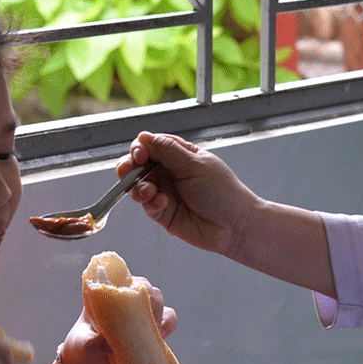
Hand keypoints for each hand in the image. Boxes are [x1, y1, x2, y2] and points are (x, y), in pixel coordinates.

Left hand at [57, 275, 177, 363]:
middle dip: (150, 307)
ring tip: (151, 335)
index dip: (134, 291)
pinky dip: (167, 326)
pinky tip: (159, 339)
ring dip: (159, 317)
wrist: (94, 361)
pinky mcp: (152, 323)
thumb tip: (109, 344)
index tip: (135, 308)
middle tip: (144, 327)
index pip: (125, 280)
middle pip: (147, 289)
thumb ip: (93, 344)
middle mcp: (126, 297)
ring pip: (160, 302)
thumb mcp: (84, 345)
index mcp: (107, 292)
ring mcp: (140, 309)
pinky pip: (168, 319)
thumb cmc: (85, 347)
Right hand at [122, 132, 261, 256]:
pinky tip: (163, 203)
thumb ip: (167, 150)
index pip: (152, 145)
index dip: (141, 148)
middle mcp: (171, 173)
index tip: (139, 154)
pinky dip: (151, 203)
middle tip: (128, 171)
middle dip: (130, 167)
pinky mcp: (164, 213)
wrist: (234, 226)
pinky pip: (147, 206)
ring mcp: (166, 192)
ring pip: (138, 186)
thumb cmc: (223, 193)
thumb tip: (143, 137)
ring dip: (139, 187)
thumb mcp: (194, 165)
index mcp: (180, 155)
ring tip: (149, 191)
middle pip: (139, 165)